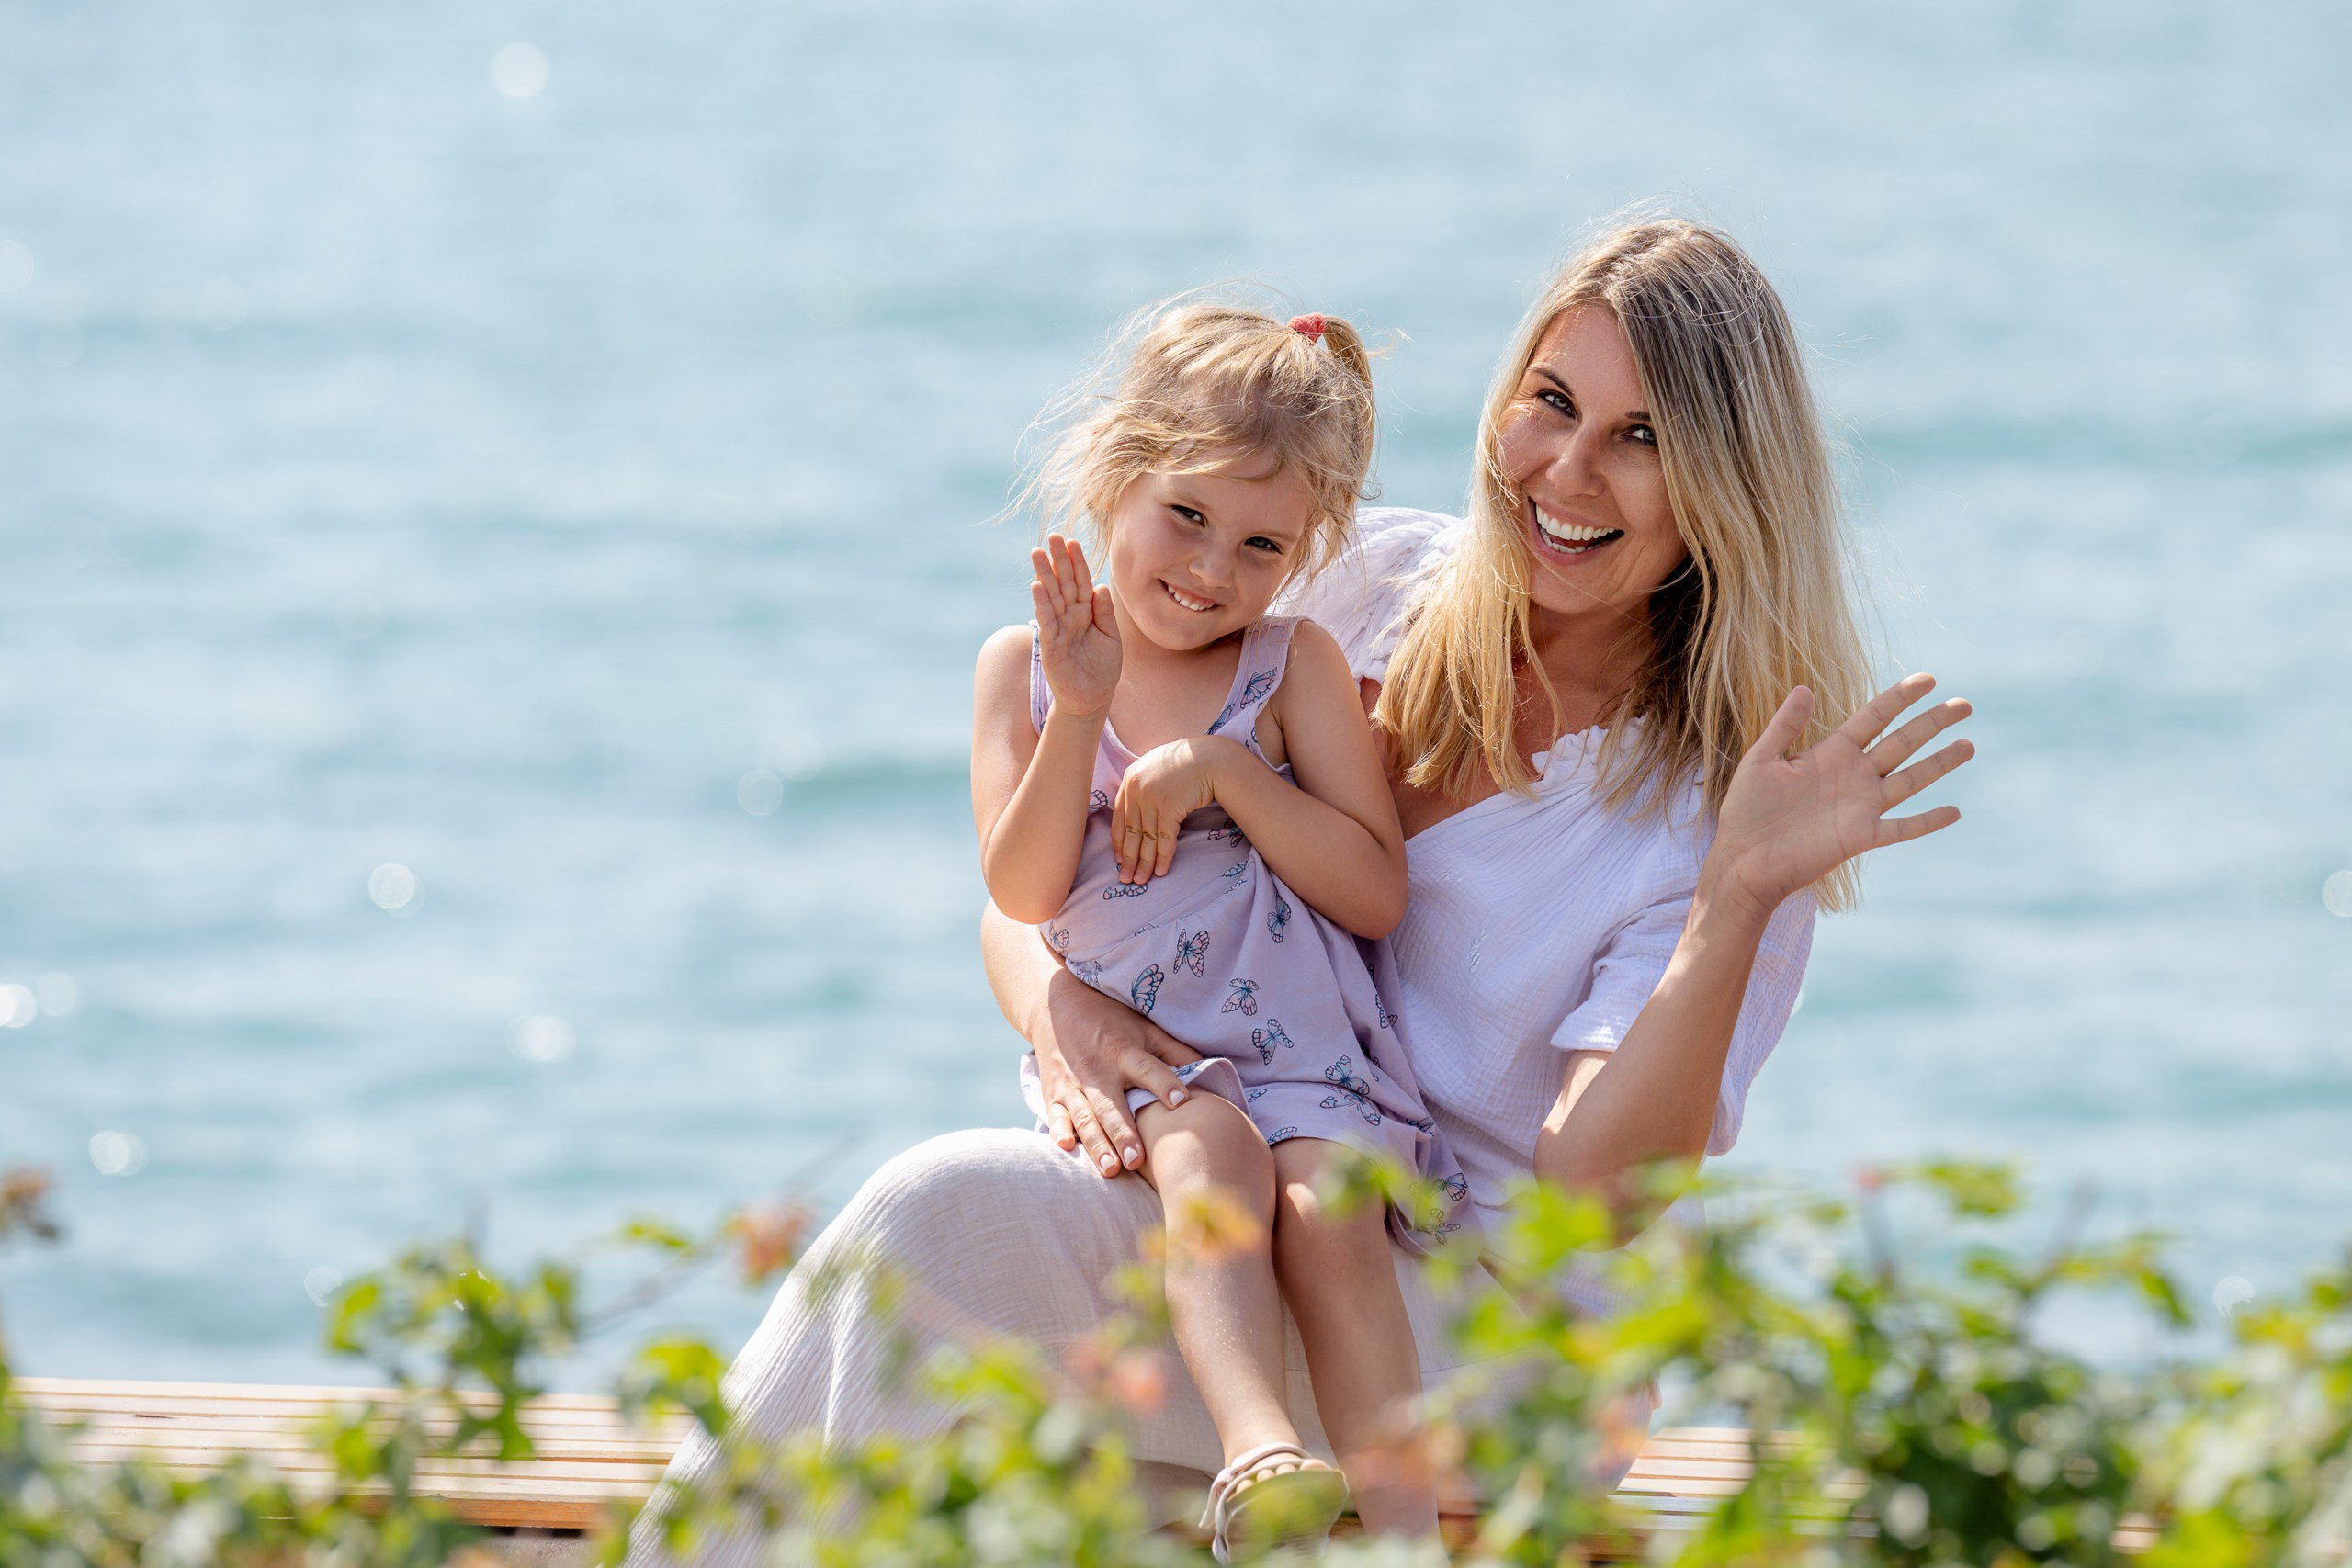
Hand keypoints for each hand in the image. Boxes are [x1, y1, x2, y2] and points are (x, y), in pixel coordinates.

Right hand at [1030, 533, 1119, 719]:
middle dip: (1057, 560)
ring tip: (1037, 553)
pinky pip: (1047, 622)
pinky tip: (1037, 586)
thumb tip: (1098, 585)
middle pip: (1062, 584)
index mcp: (1084, 612)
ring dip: (1043, 575)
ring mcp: (1058, 630)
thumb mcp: (1111, 636)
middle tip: (1052, 536)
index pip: (1080, 582)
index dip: (1076, 563)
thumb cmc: (1101, 669)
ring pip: (1051, 598)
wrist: (1093, 700)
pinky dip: (1042, 605)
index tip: (1072, 541)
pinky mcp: (1051, 647)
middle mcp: (1069, 617)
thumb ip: (1105, 612)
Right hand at [1031, 968, 1204, 1176]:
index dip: (1164, 1084)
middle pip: (1111, 1105)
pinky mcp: (1052, 1093)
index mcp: (1123, 1052)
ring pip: (1084, 1117)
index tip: (1182, 1103)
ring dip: (1097, 1143)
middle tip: (1136, 1160)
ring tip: (1111, 1168)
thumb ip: (1175, 1052)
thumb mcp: (1145, 1029)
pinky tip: (1066, 1147)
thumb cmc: (1110, 1021)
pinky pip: (1056, 1115)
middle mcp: (1097, 1070)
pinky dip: (1059, 1130)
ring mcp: (1072, 1084)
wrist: (1057, 1008)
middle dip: (1123, 1133)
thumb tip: (1210, 1071)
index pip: (1147, 1069)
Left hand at [1111, 737, 1229, 883]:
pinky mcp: (1170, 807)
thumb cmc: (1185, 763)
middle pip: (1130, 831)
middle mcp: (1136, 789)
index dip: (1119, 842)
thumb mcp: (1154, 768)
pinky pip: (1164, 839)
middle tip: (1125, 878)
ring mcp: (1152, 798)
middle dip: (1128, 858)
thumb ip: (1141, 787)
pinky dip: (1162, 857)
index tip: (1118, 859)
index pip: (1118, 817)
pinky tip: (1160, 871)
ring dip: (1144, 863)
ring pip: (1146, 839)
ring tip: (1141, 880)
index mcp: (1129, 779)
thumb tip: (1134, 814)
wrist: (1209, 758)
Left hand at [1707, 673, 1974, 917]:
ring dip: (1939, 764)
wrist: (1742, 860)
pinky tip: (1954, 812)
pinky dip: (1926, 822)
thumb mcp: (1761, 760)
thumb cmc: (1747, 811)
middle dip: (1932, 723)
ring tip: (1969, 745)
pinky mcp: (1860, 837)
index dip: (1900, 698)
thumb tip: (1805, 688)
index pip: (1873, 717)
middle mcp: (1853, 776)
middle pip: (1901, 743)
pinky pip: (1901, 828)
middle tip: (1964, 705)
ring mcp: (1860, 807)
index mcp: (1831, 753)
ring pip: (1910, 780)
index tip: (1929, 679)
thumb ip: (1784, 726)